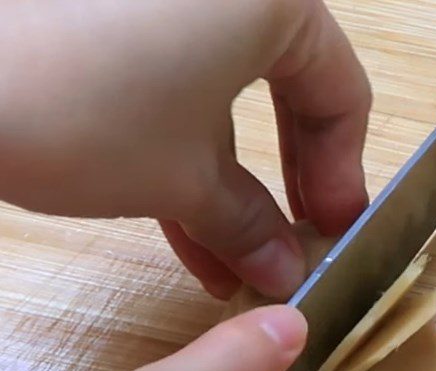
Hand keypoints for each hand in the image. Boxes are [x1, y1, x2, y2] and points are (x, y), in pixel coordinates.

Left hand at [0, 0, 370, 299]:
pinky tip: (184, 232)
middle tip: (292, 247)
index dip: (342, 177)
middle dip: (287, 182)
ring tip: (232, 269)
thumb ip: (249, 225)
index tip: (334, 236)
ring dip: (227, 187)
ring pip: (218, 94)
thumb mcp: (181, 179)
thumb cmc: (85, 107)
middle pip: (285, 87)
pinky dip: (178, 151)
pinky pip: (165, 81)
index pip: (339, 92)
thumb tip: (284, 271)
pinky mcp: (107, 13)